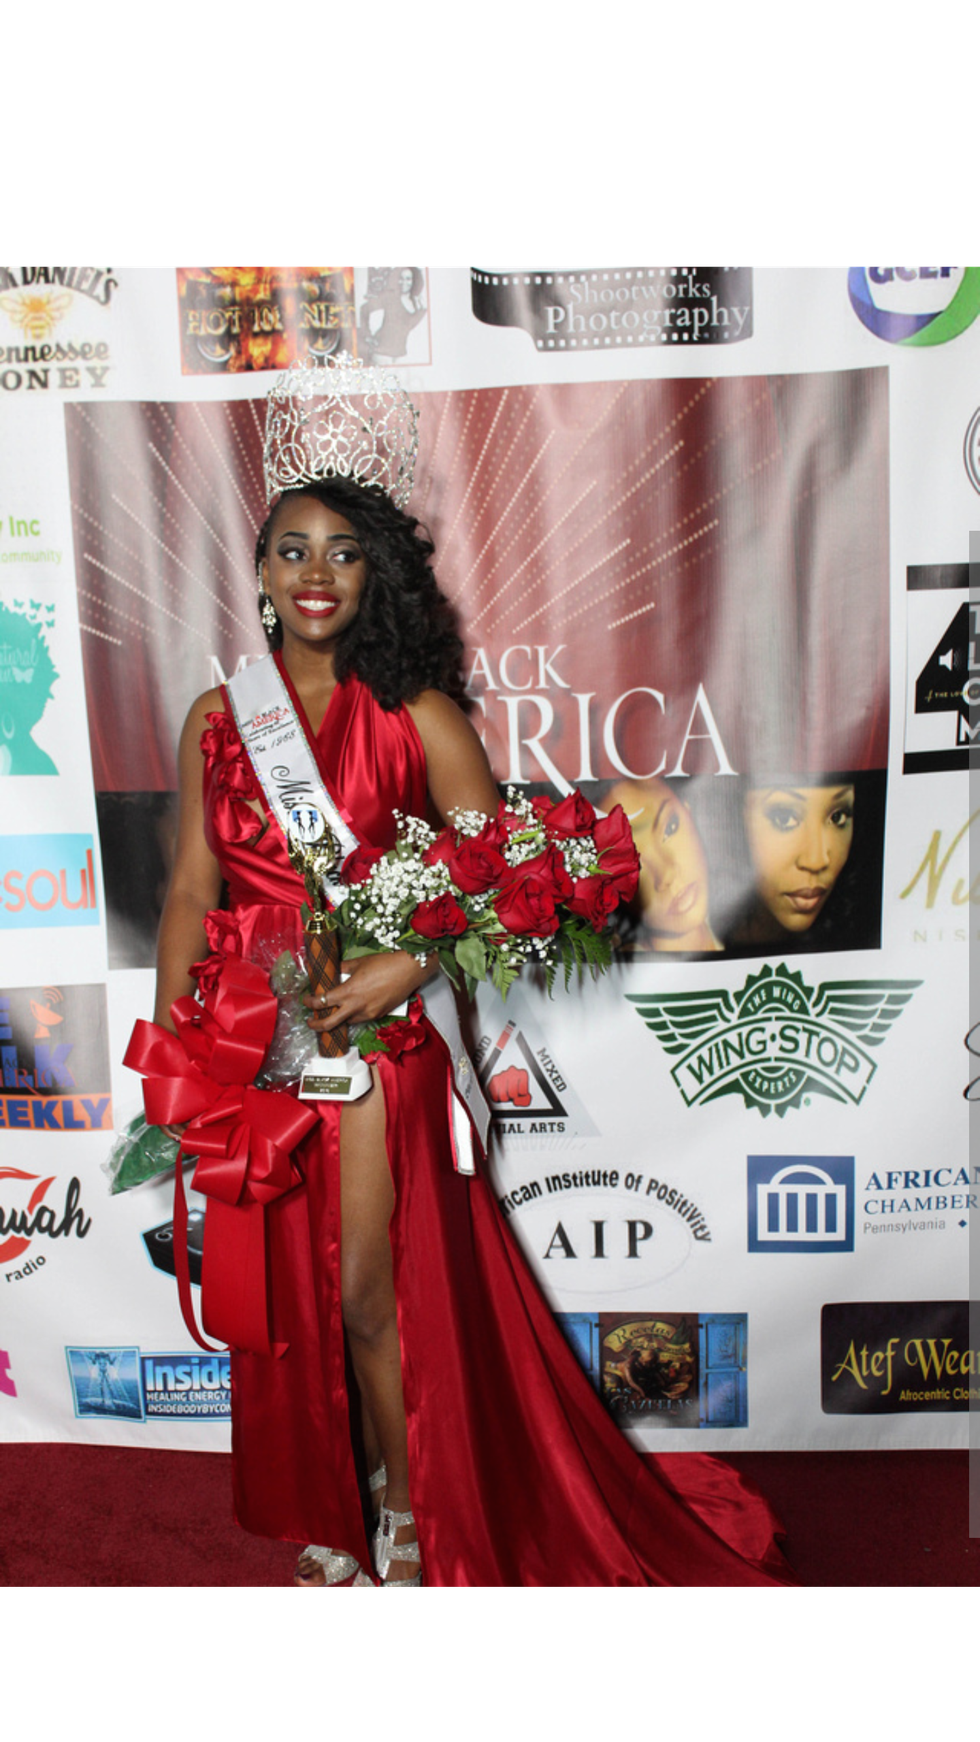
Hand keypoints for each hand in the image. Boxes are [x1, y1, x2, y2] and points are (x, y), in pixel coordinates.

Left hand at [303, 951, 431, 1032]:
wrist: (409, 970)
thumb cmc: (385, 963)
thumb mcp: (359, 962)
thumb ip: (343, 968)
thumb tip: (333, 970)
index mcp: (348, 991)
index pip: (322, 1002)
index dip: (309, 1003)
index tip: (306, 1000)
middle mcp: (356, 1006)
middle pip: (330, 1023)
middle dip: (316, 1025)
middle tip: (310, 1021)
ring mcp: (368, 1013)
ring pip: (346, 1022)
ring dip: (337, 1019)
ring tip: (333, 1013)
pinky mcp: (378, 1015)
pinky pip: (361, 1019)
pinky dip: (353, 1015)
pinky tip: (354, 1008)